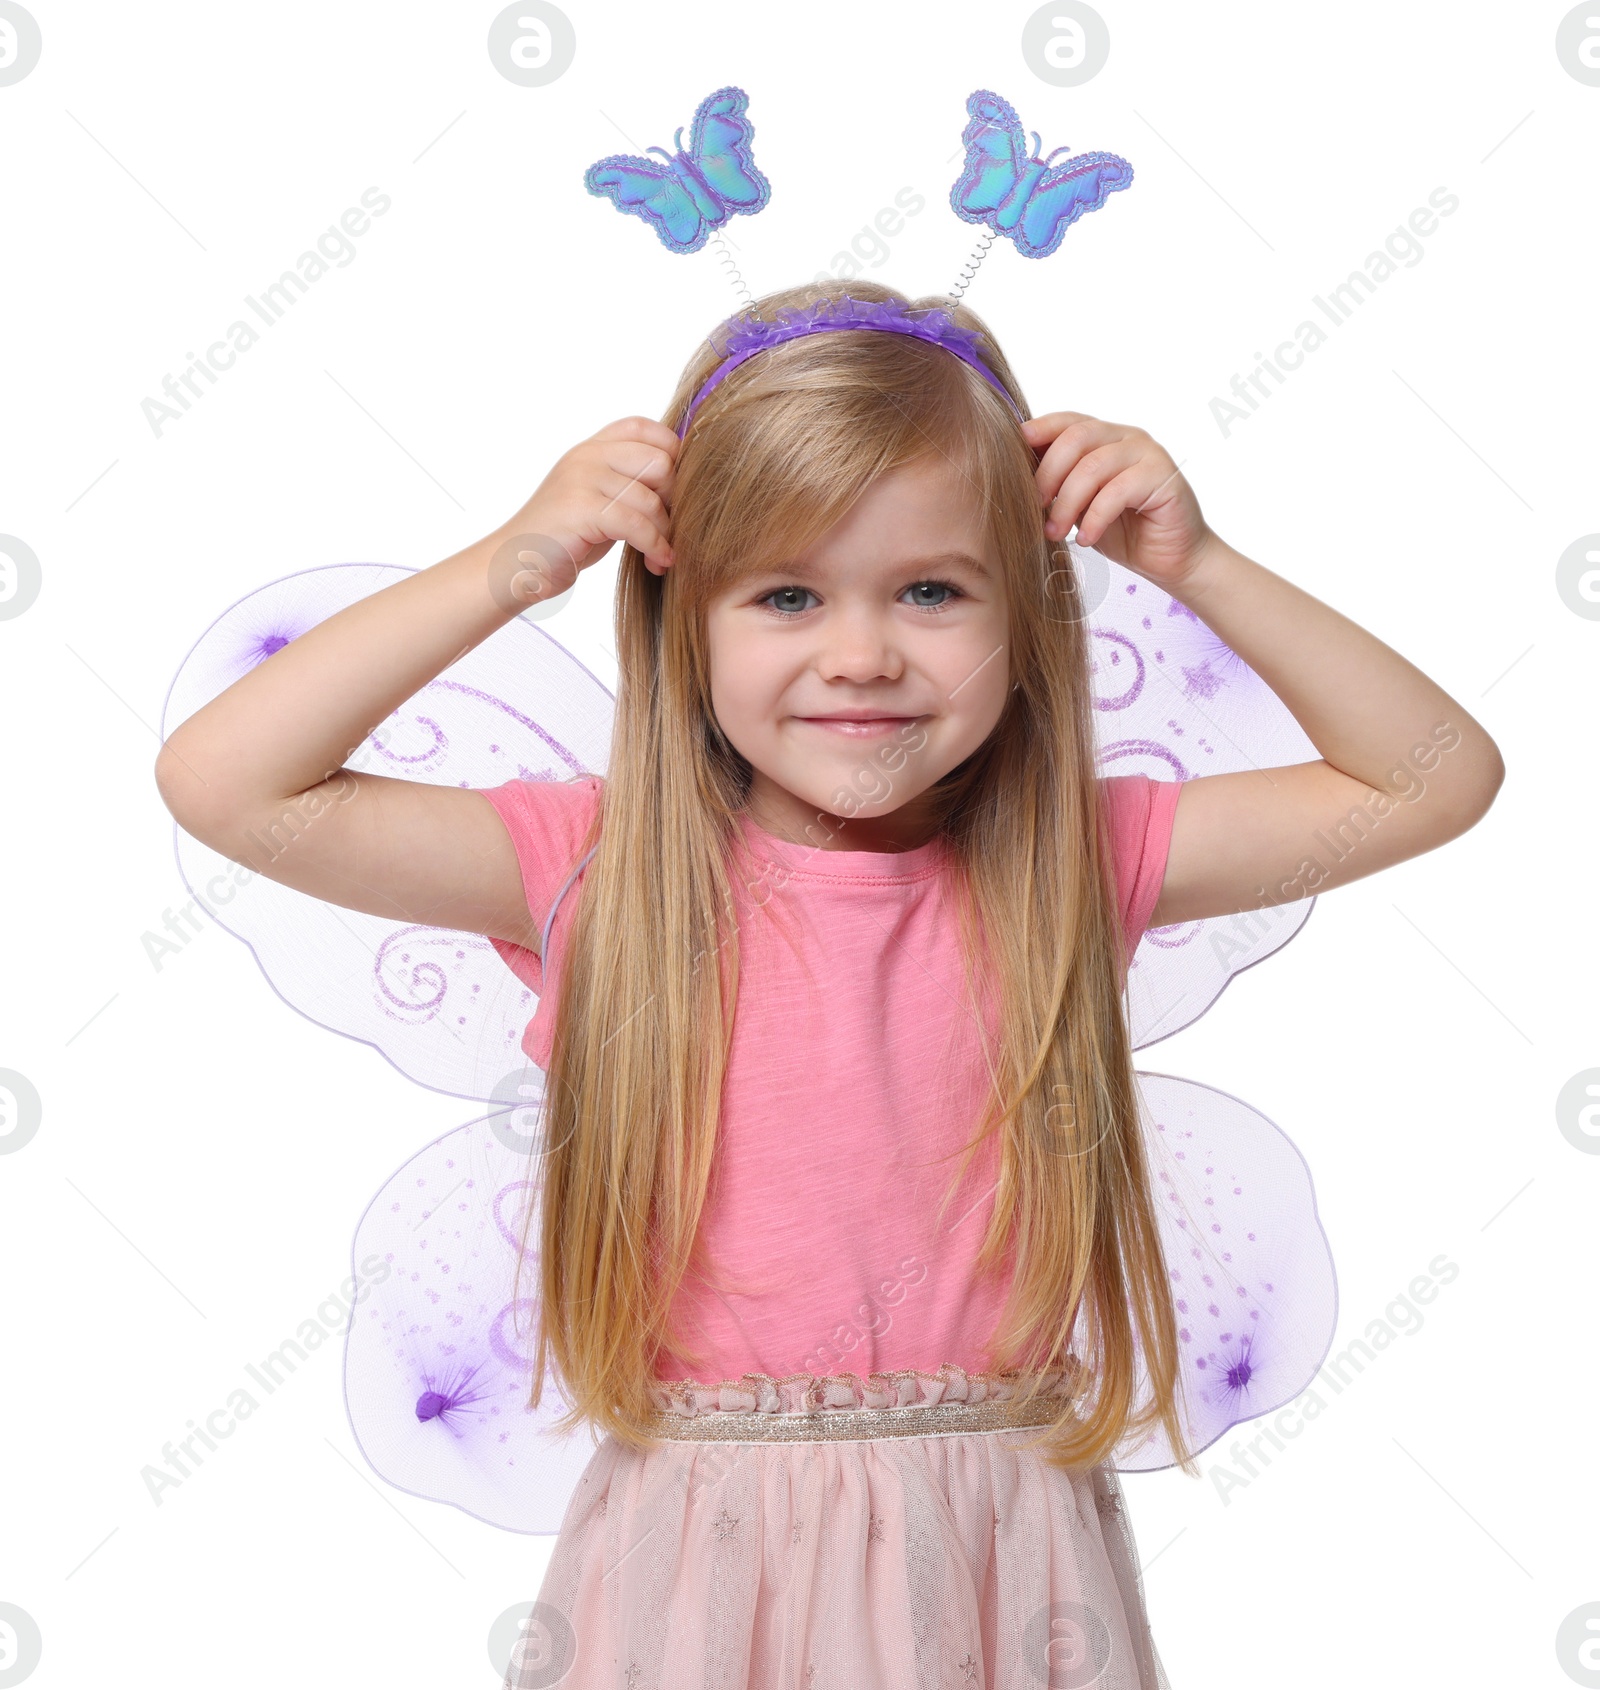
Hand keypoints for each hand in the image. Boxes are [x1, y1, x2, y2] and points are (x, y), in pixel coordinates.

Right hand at [498, 416, 676, 594]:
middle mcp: (586, 455)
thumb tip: (684, 482)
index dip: (673, 456)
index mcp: (592, 447)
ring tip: (662, 557)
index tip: (676, 496)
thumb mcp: (601, 500)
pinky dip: (655, 547)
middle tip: (672, 530)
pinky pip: (636, 524)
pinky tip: (657, 563)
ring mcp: (581, 478)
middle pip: (659, 462)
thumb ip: (630, 482)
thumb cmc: (565, 539)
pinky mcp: (580, 508)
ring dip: (666, 534)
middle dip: (675, 501)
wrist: (516, 566)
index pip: (646, 428)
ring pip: (651, 498)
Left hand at [1022, 412, 1213, 589]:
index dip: (1037, 432)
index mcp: (1104, 437)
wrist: (1171, 559)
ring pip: (1093, 465)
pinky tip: (1085, 539)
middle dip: (1046, 475)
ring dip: (1066, 502)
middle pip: (1076, 438)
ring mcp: (1148, 453)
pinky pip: (1118, 490)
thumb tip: (1012, 477)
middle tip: (1033, 510)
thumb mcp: (1078, 506)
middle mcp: (1126, 437)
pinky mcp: (1164, 477)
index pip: (1066, 421)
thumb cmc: (1122, 532)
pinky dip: (1094, 518)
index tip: (1009, 456)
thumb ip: (1057, 486)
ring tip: (1054, 533)